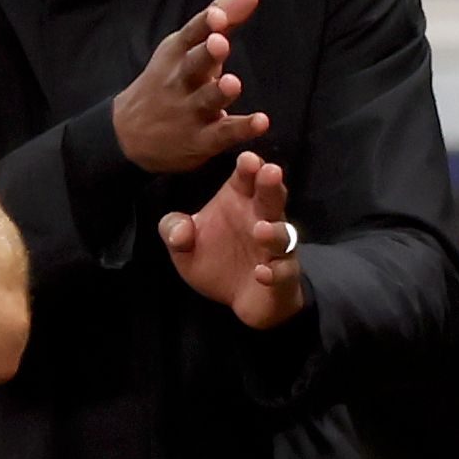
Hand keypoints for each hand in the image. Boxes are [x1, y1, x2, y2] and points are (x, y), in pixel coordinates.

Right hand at [113, 0, 268, 173]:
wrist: (128, 135)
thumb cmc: (168, 81)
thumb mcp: (185, 47)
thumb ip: (221, 19)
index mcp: (176, 54)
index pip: (190, 35)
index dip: (205, 24)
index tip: (218, 16)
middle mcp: (180, 81)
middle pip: (193, 65)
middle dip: (206, 53)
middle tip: (220, 43)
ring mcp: (189, 111)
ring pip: (206, 101)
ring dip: (218, 92)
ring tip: (232, 83)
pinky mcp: (201, 140)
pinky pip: (222, 134)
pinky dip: (241, 129)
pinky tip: (260, 122)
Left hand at [158, 149, 304, 327]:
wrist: (239, 300)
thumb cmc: (217, 261)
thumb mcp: (184, 248)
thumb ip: (174, 232)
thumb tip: (179, 231)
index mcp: (240, 202)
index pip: (246, 178)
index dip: (249, 168)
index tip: (246, 159)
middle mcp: (262, 219)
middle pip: (272, 198)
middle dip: (271, 185)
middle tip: (270, 171)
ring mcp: (276, 248)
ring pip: (284, 234)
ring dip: (274, 232)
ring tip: (260, 230)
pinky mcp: (284, 275)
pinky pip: (284, 271)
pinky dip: (274, 272)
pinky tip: (261, 273)